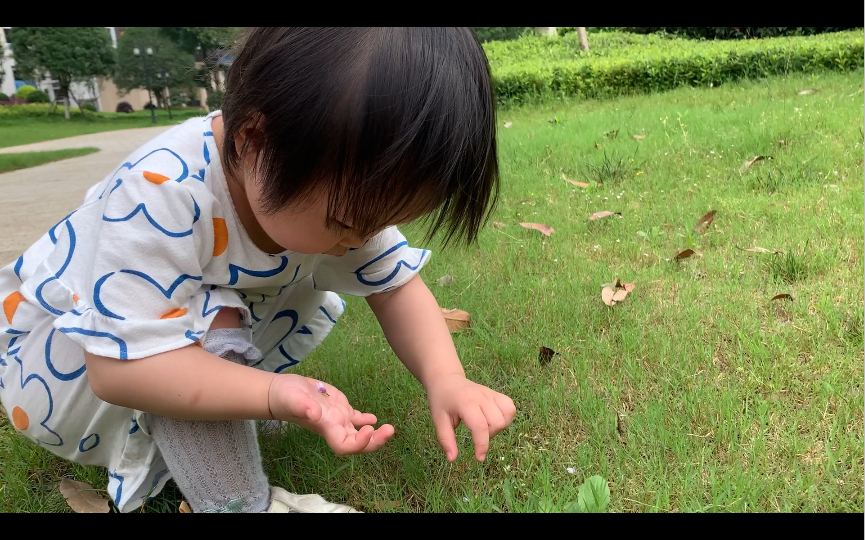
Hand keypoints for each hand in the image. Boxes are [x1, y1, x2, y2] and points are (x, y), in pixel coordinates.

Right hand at [268, 374, 394, 455]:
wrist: (281, 392)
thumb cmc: (286, 397)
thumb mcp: (293, 398)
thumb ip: (303, 407)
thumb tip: (315, 413)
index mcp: (327, 427)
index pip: (346, 445)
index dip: (359, 443)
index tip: (369, 429)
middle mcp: (335, 427)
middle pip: (358, 443)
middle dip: (375, 441)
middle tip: (390, 430)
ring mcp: (338, 419)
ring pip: (360, 432)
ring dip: (375, 433)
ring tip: (389, 428)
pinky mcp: (339, 408)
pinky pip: (355, 419)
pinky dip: (365, 420)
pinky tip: (374, 418)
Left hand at [425, 373, 515, 461]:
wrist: (446, 380)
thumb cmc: (441, 401)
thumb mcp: (438, 420)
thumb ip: (446, 440)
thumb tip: (452, 459)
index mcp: (466, 403)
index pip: (480, 427)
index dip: (482, 445)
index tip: (479, 458)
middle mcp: (482, 397)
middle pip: (497, 422)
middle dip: (489, 436)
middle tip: (476, 436)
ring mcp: (491, 394)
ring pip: (507, 414)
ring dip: (499, 427)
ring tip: (485, 428)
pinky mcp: (496, 393)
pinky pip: (510, 407)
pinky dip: (506, 417)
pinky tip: (494, 420)